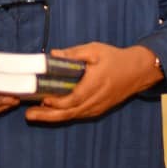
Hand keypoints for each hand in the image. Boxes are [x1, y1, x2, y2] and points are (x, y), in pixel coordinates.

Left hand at [24, 44, 161, 123]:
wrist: (138, 72)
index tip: (43, 98)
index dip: (57, 101)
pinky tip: (50, 112)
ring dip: (52, 117)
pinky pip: (78, 115)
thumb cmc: (115, 59)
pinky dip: (63, 115)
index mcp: (95, 84)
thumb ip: (73, 53)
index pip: (74, 98)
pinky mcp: (98, 110)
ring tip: (33, 115)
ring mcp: (97, 107)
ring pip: (72, 116)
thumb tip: (53, 54)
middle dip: (48, 115)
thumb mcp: (95, 50)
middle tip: (28, 115)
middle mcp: (96, 100)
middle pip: (69, 113)